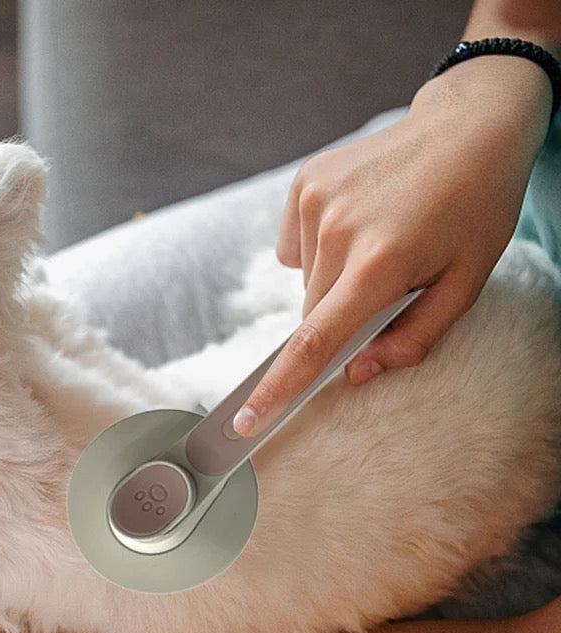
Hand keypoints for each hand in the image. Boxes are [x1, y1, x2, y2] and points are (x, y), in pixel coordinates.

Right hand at [233, 55, 553, 435]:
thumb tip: (358, 371)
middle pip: (313, 312)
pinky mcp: (304, 183)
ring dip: (333, 279)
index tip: (246, 420)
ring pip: (306, 280)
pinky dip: (319, 248)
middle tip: (386, 284)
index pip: (315, 339)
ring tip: (379, 239)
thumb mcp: (466, 282)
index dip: (278, 386)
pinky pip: (295, 246)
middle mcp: (338, 231)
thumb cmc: (476, 206)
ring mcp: (315, 201)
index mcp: (381, 262)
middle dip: (339, 316)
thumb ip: (413, 337)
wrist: (470, 123)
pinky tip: (357, 220)